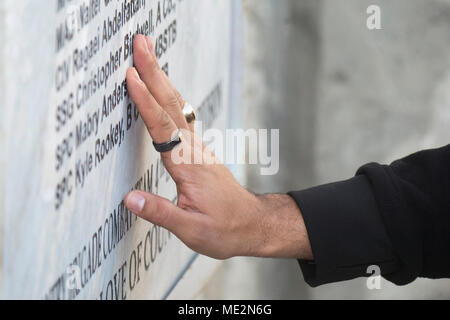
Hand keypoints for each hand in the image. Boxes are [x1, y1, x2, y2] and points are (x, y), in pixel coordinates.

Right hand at [124, 35, 312, 259]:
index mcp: (189, 166)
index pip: (162, 128)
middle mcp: (195, 150)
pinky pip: (182, 116)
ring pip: (178, 106)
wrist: (252, 224)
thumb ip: (160, 213)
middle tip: (140, 44)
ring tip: (149, 56)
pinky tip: (164, 89)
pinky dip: (169, 96)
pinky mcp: (200, 151)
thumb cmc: (224, 229)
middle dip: (154, 73)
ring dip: (162, 79)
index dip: (145, 101)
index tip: (131, 75)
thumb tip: (129, 199)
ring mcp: (199, 148)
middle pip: (171, 105)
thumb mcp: (191, 230)